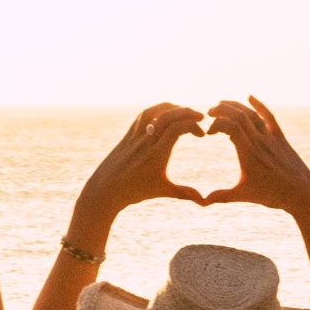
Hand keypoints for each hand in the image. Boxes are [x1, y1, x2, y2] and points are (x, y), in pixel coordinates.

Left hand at [75, 103, 206, 222]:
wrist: (106, 189)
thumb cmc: (134, 192)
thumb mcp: (161, 191)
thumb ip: (184, 193)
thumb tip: (204, 202)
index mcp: (156, 154)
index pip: (176, 129)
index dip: (193, 126)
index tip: (202, 134)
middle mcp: (146, 141)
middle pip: (168, 116)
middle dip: (187, 113)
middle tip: (200, 118)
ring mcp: (135, 135)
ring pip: (155, 111)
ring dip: (172, 107)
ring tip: (184, 112)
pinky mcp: (129, 134)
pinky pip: (144, 115)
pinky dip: (158, 110)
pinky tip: (166, 114)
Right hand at [201, 98, 309, 215]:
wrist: (302, 193)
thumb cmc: (273, 195)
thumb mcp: (244, 195)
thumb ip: (222, 196)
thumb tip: (201, 202)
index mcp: (249, 153)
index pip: (230, 127)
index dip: (215, 124)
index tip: (207, 133)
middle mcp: (260, 141)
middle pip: (239, 115)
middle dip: (221, 110)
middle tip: (208, 113)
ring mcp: (271, 138)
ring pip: (251, 114)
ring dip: (235, 106)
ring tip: (221, 104)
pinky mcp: (280, 138)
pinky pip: (269, 117)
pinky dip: (259, 105)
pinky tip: (249, 97)